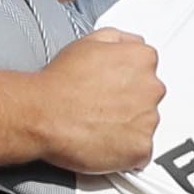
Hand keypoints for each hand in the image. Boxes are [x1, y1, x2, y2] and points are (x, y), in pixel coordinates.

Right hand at [30, 32, 163, 176]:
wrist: (41, 115)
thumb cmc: (58, 83)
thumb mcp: (87, 41)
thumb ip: (119, 39)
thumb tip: (129, 44)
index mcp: (143, 59)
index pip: (147, 70)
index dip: (125, 81)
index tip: (111, 88)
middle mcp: (152, 88)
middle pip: (148, 98)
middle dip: (129, 104)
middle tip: (101, 108)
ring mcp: (148, 120)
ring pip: (145, 126)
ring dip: (127, 128)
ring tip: (97, 126)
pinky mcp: (140, 148)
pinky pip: (140, 153)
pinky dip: (125, 153)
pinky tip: (102, 143)